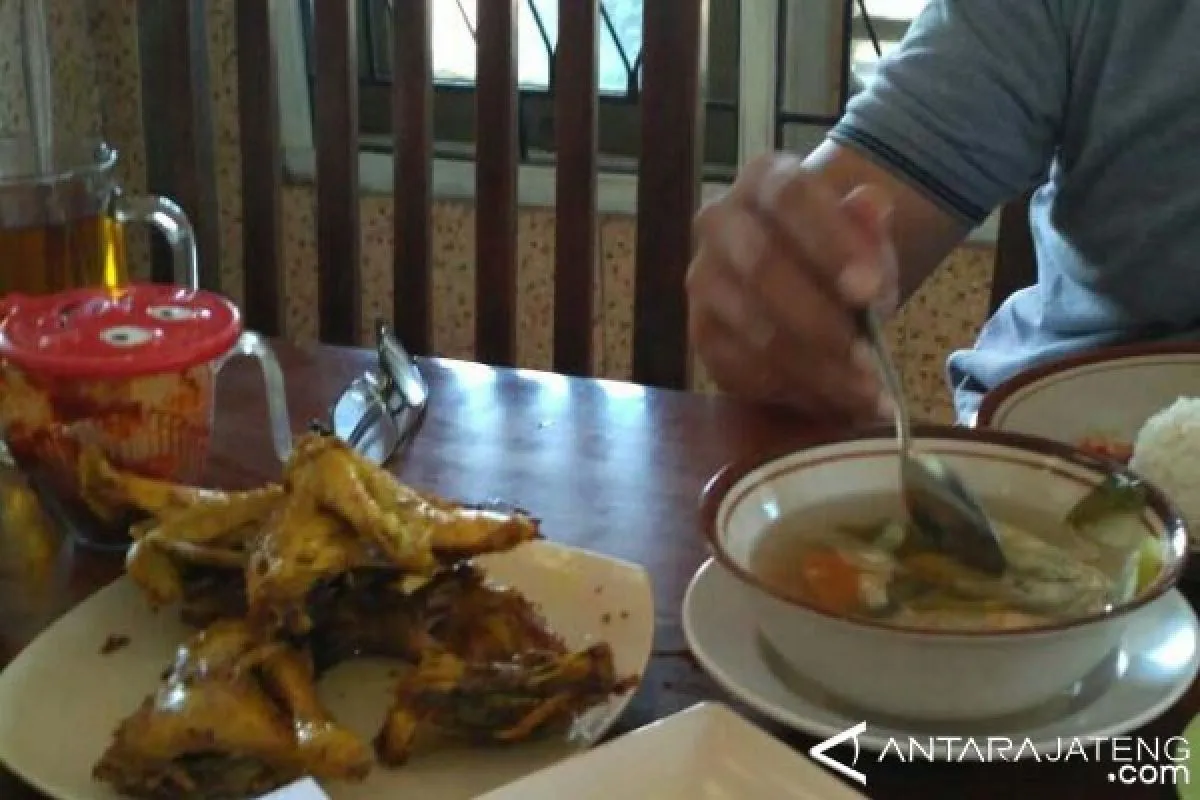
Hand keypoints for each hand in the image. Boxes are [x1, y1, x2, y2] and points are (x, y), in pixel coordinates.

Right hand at [687, 152, 899, 421]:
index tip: (867, 291)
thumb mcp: (866, 238)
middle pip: (762, 267)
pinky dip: (794, 392)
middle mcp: (720, 221)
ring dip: (815, 369)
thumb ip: (870, 227)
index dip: (829, 243)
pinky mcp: (701, 335)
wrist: (803, 280)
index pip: (790, 199)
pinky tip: (835, 403)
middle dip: (820, 320)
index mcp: (764, 180)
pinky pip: (743, 370)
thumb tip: (870, 203)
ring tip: (866, 396)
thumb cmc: (838, 254)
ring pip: (754, 329)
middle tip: (869, 362)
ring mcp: (703, 281)